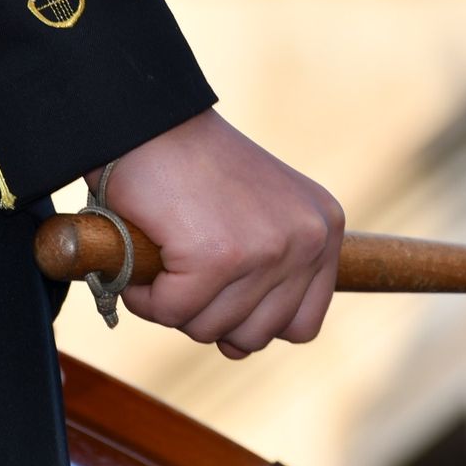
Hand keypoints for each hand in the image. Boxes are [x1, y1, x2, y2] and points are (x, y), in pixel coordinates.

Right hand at [85, 109, 343, 358]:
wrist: (149, 118)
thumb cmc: (191, 166)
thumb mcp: (257, 214)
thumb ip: (265, 277)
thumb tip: (239, 348)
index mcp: (324, 229)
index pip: (302, 324)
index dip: (253, 322)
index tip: (220, 296)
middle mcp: (307, 239)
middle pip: (256, 336)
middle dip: (209, 315)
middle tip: (183, 270)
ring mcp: (265, 249)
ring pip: (211, 330)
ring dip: (173, 305)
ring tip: (163, 258)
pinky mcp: (216, 256)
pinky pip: (171, 311)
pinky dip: (144, 295)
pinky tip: (141, 255)